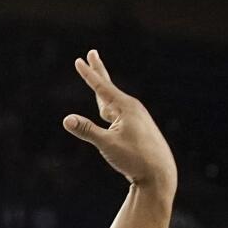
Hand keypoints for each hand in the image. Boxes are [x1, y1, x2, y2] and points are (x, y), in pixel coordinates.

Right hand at [64, 51, 176, 195]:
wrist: (160, 174)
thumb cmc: (135, 159)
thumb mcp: (108, 145)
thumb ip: (87, 130)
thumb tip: (67, 119)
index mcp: (126, 107)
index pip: (102, 88)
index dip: (88, 75)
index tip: (78, 61)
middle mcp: (132, 109)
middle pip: (109, 87)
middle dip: (99, 71)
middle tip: (92, 53)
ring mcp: (136, 118)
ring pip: (113, 101)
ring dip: (101, 91)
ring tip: (96, 79)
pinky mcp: (138, 129)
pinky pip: (117, 113)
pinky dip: (108, 108)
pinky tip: (106, 113)